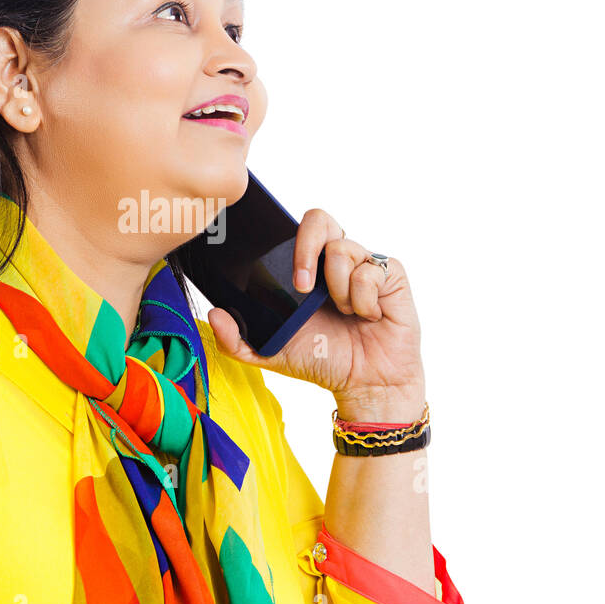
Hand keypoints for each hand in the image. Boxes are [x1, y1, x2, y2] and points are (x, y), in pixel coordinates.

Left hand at [205, 208, 425, 422]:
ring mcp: (364, 264)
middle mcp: (335, 259)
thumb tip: (213, 315)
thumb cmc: (323, 361)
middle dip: (307, 248)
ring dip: (338, 289)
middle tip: (303, 286)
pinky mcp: (391, 274)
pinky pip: (371, 271)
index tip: (286, 277)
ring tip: (344, 314)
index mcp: (307, 268)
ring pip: (344, 249)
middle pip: (319, 219)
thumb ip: (236, 340)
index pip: (295, 229)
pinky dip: (364, 299)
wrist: (366, 385)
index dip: (288, 241)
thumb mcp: (271, 353)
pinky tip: (368, 317)